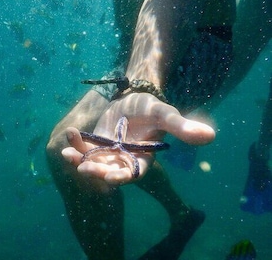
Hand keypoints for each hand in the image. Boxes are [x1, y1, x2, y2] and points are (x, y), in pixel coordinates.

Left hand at [62, 92, 214, 191]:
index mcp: (142, 159)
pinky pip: (83, 149)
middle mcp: (123, 161)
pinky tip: (69, 134)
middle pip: (108, 172)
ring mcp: (107, 154)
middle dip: (96, 171)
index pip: (132, 173)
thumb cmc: (151, 108)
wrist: (133, 100)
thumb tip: (210, 135)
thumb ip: (182, 127)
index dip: (121, 176)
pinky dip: (75, 144)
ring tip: (66, 154)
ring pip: (92, 163)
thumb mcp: (164, 114)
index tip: (110, 178)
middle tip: (83, 167)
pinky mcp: (95, 145)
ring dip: (79, 160)